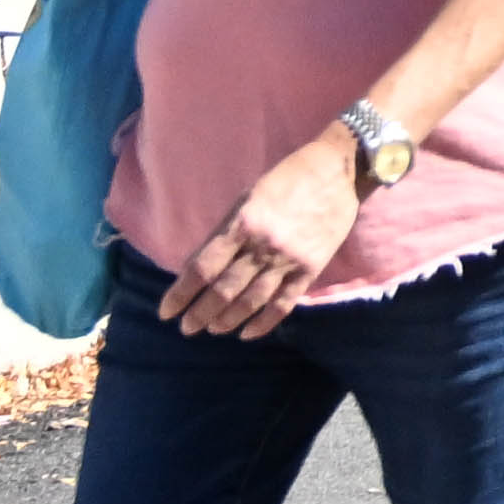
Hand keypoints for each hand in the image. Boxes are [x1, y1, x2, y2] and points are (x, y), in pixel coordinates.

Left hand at [166, 131, 368, 337]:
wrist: (337, 170)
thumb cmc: (285, 179)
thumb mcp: (247, 197)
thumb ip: (224, 232)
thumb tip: (197, 266)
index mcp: (242, 223)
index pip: (202, 268)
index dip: (180, 293)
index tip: (166, 311)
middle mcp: (262, 246)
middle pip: (223, 290)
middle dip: (200, 313)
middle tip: (187, 328)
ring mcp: (288, 260)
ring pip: (251, 301)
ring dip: (227, 320)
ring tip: (213, 330)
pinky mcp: (310, 268)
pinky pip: (284, 303)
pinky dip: (264, 323)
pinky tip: (247, 333)